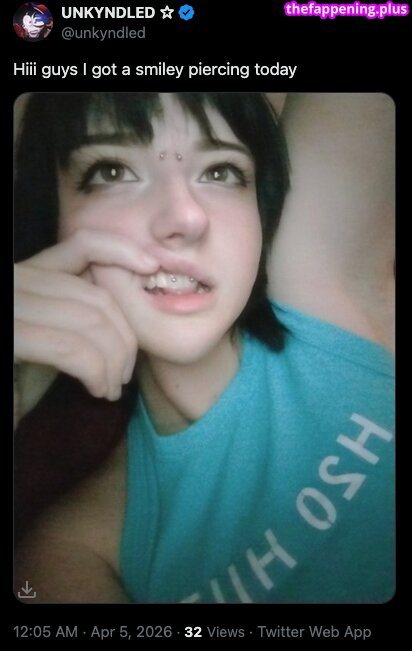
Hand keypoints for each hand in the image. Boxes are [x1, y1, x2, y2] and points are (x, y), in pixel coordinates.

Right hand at [14, 229, 156, 413]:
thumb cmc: (19, 380)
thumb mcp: (53, 337)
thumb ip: (80, 312)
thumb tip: (131, 301)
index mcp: (27, 274)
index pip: (82, 244)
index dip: (121, 250)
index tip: (151, 268)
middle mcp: (14, 280)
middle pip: (95, 295)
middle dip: (124, 337)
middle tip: (125, 374)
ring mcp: (9, 304)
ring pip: (89, 320)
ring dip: (113, 360)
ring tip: (112, 387)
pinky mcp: (9, 335)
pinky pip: (70, 347)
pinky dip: (95, 371)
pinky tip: (97, 389)